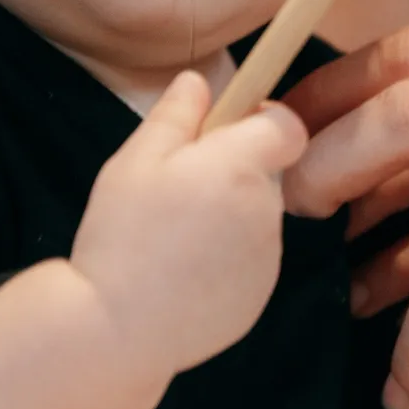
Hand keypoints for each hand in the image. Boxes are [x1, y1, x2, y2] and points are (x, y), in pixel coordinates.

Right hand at [72, 70, 306, 389]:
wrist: (120, 328)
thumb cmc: (122, 235)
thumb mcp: (135, 161)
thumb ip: (175, 114)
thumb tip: (200, 80)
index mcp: (241, 166)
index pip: (288, 125)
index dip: (262, 120)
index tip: (224, 131)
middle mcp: (267, 209)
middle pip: (269, 171)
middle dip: (236, 170)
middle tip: (180, 189)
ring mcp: (269, 257)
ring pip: (259, 216)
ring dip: (231, 214)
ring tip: (175, 236)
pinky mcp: (260, 296)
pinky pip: (251, 259)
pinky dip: (227, 258)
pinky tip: (183, 271)